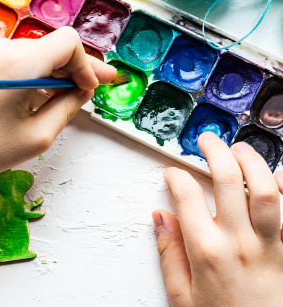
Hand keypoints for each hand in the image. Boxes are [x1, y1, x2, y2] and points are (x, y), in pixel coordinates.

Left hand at [0, 27, 115, 186]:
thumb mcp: (36, 135)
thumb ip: (66, 108)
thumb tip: (79, 92)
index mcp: (20, 62)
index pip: (68, 42)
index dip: (85, 64)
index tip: (89, 89)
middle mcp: (3, 49)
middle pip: (53, 47)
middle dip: (77, 68)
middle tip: (102, 83)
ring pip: (36, 53)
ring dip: (56, 71)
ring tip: (71, 94)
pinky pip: (16, 60)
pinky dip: (35, 73)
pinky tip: (44, 93)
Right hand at [154, 131, 282, 306]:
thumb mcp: (182, 296)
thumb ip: (169, 253)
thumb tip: (160, 219)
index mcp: (206, 252)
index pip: (187, 196)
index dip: (176, 176)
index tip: (173, 173)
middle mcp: (239, 243)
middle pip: (228, 180)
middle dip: (215, 151)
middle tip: (207, 140)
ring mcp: (270, 245)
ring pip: (266, 190)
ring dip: (252, 162)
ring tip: (240, 150)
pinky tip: (276, 177)